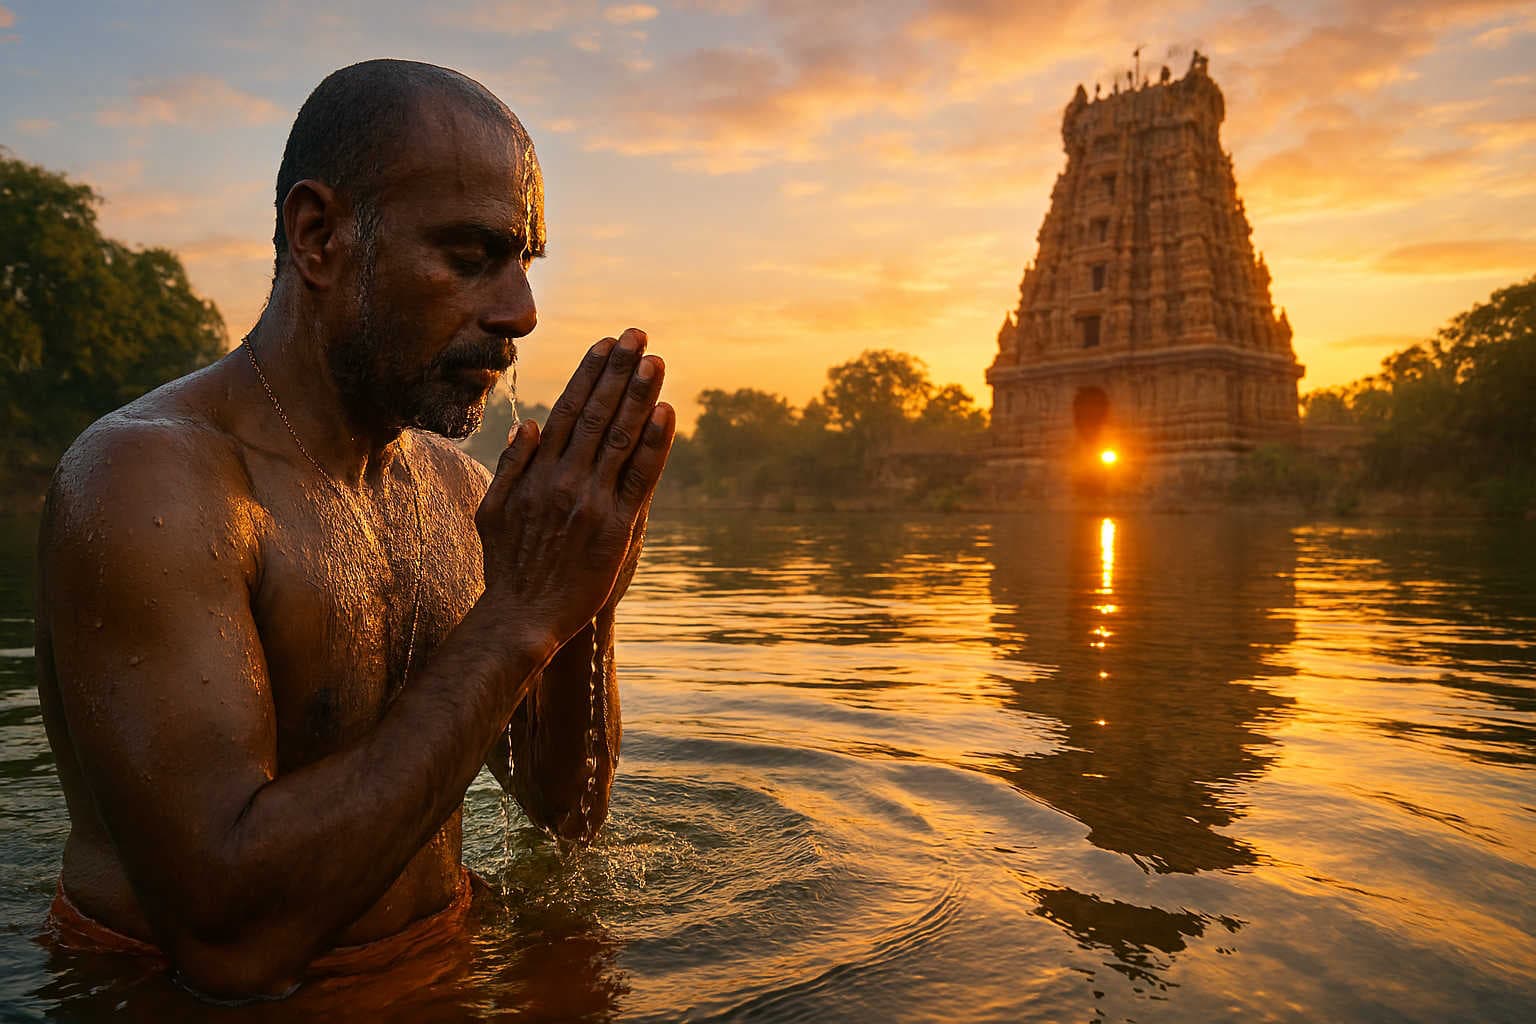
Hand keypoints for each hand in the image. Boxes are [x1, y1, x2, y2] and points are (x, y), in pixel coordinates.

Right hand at [475, 328, 672, 653]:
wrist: (523, 617)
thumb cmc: (508, 568)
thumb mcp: (493, 512)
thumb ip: (511, 467)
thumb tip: (529, 425)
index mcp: (536, 473)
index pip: (567, 411)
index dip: (588, 375)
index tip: (603, 345)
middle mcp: (565, 480)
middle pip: (598, 413)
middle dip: (618, 371)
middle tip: (638, 335)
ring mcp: (592, 502)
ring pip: (621, 437)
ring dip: (640, 394)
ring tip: (655, 360)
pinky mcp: (617, 527)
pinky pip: (640, 477)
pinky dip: (655, 443)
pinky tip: (666, 412)